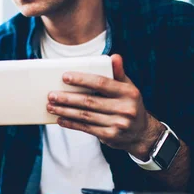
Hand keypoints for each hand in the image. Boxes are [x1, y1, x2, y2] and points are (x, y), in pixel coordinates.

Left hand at [46, 54, 164, 158]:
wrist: (142, 133)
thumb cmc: (129, 104)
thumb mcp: (128, 88)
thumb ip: (118, 72)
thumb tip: (114, 56)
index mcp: (128, 92)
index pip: (101, 83)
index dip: (82, 80)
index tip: (64, 77)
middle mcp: (125, 109)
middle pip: (89, 101)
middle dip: (67, 98)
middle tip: (51, 95)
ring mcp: (118, 124)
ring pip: (85, 116)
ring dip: (65, 111)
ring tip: (51, 106)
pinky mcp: (110, 136)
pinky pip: (86, 128)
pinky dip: (71, 123)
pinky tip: (60, 119)